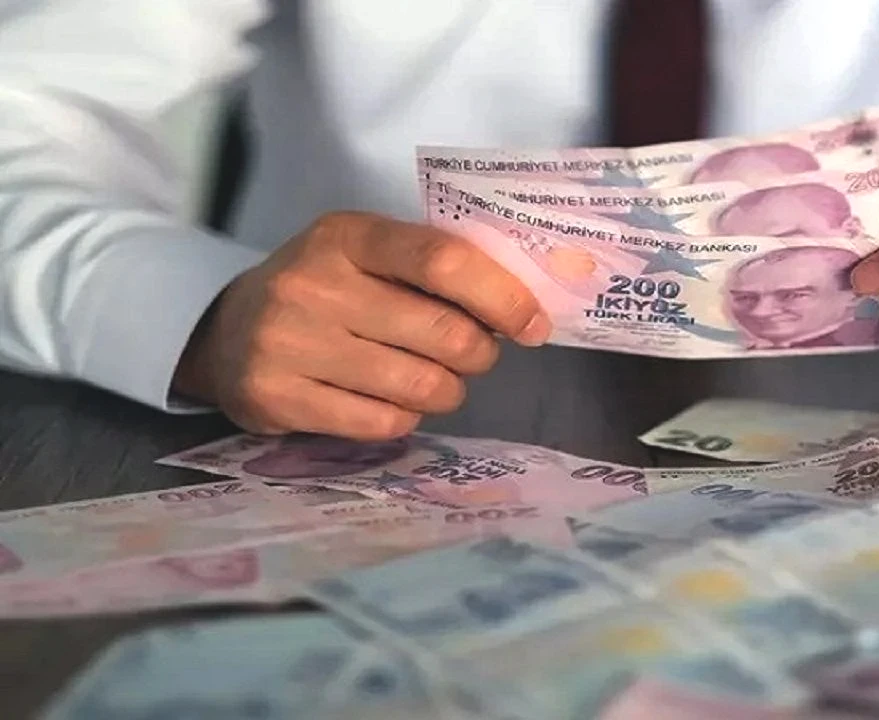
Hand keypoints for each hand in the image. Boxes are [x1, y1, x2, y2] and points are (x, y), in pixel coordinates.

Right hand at [174, 212, 549, 439]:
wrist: (225, 334)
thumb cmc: (324, 291)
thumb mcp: (368, 256)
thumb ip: (434, 270)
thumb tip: (523, 309)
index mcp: (348, 235)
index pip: (444, 261)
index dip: (502, 297)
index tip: (532, 324)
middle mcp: (314, 284)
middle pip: (443, 333)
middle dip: (479, 354)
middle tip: (474, 355)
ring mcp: (289, 342)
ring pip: (419, 386)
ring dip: (446, 391)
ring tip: (432, 381)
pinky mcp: (276, 397)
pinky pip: (382, 423)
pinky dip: (403, 419)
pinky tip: (388, 401)